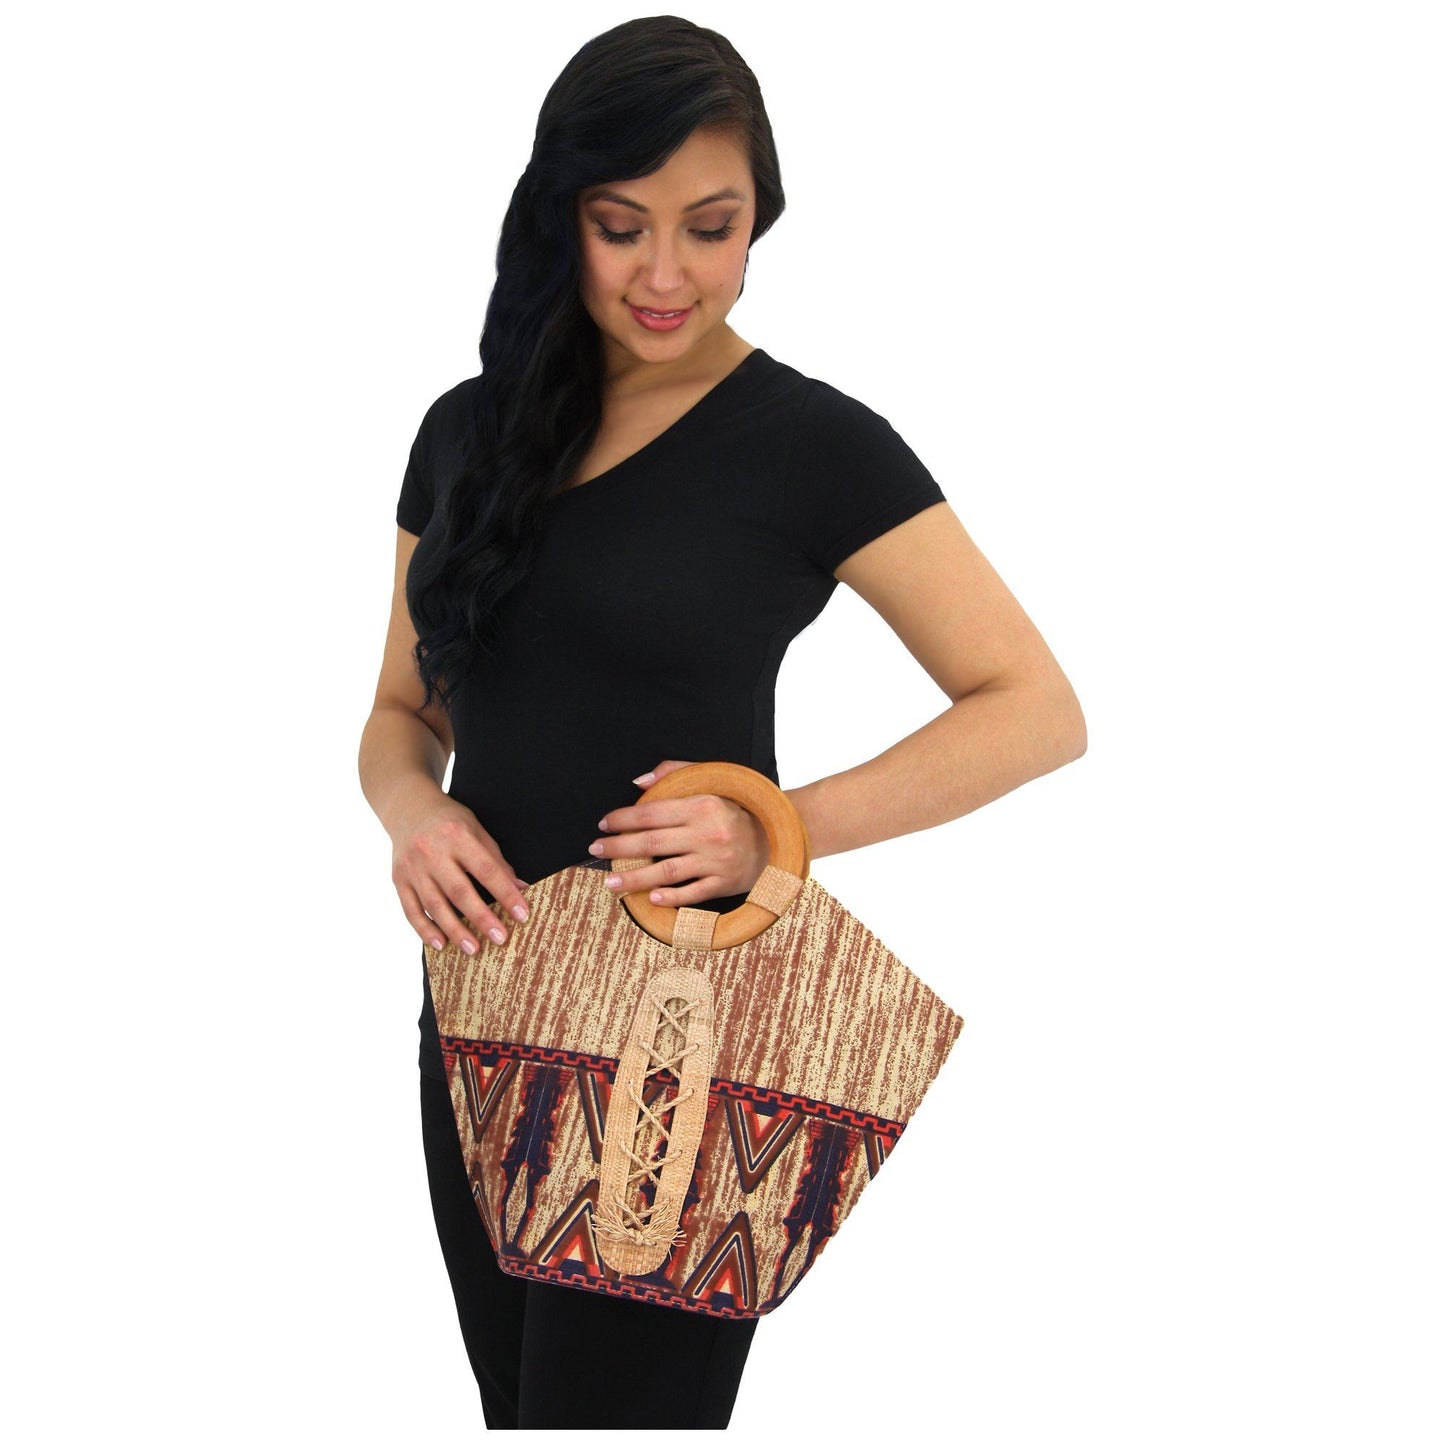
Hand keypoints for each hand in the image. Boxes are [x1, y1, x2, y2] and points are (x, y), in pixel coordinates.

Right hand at [390, 791, 530, 955]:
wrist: (408, 808)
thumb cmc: (450, 821)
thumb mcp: (477, 830)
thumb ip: (497, 861)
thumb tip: (521, 889)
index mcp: (457, 835)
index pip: (486, 869)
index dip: (505, 893)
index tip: (522, 914)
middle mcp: (432, 851)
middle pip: (459, 891)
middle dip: (481, 918)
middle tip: (500, 939)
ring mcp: (412, 867)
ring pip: (434, 905)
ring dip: (454, 930)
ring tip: (474, 949)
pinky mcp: (398, 879)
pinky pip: (410, 910)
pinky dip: (424, 930)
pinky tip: (440, 945)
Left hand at [590, 759, 770, 908]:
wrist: (775, 837)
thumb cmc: (735, 808)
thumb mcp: (712, 781)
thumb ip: (674, 774)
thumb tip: (638, 782)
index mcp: (703, 805)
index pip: (653, 813)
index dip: (624, 819)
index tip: (603, 824)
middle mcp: (709, 833)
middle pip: (653, 844)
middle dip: (619, 847)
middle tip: (595, 850)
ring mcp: (716, 862)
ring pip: (667, 872)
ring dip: (635, 877)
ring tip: (610, 881)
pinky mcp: (724, 883)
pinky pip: (692, 893)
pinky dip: (671, 897)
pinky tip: (649, 898)